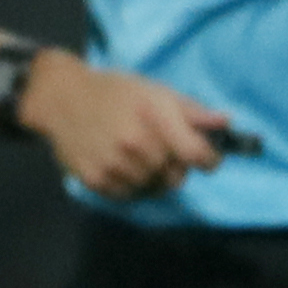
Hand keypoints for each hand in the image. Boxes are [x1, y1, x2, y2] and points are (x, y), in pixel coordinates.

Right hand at [21, 55, 234, 200]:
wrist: (62, 99)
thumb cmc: (116, 92)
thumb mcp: (155, 91)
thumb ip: (192, 111)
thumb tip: (225, 123)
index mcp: (154, 115)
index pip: (196, 154)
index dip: (210, 160)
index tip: (208, 158)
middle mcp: (134, 142)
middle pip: (177, 176)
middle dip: (177, 166)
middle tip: (163, 150)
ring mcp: (114, 164)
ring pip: (154, 189)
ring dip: (155, 177)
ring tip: (142, 156)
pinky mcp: (96, 180)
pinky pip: (130, 196)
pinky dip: (134, 185)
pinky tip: (125, 165)